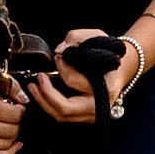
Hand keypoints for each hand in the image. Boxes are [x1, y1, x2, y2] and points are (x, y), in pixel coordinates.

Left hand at [33, 24, 148, 126]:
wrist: (121, 68)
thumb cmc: (109, 53)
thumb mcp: (97, 37)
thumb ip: (77, 37)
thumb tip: (60, 50)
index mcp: (106, 88)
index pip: (74, 81)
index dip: (62, 68)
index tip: (58, 56)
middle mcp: (99, 106)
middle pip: (65, 109)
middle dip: (46, 94)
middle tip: (37, 79)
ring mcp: (92, 115)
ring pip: (62, 116)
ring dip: (44, 102)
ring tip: (33, 88)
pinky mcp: (84, 116)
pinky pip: (63, 115)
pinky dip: (49, 105)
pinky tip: (41, 94)